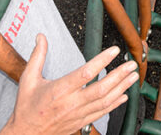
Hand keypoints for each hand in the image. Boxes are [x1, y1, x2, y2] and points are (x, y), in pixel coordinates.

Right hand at [1, 34, 138, 134]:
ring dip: (122, 88)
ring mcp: (78, 115)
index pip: (85, 73)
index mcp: (59, 90)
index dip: (102, 60)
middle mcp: (71, 103)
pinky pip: (102, 113)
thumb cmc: (27, 108)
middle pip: (101, 88)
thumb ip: (37, 57)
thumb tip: (40, 37)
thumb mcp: (28, 80)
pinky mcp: (80, 123)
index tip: (114, 50)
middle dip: (119, 75)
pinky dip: (115, 104)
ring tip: (133, 76)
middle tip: (131, 64)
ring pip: (105, 101)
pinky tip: (124, 96)